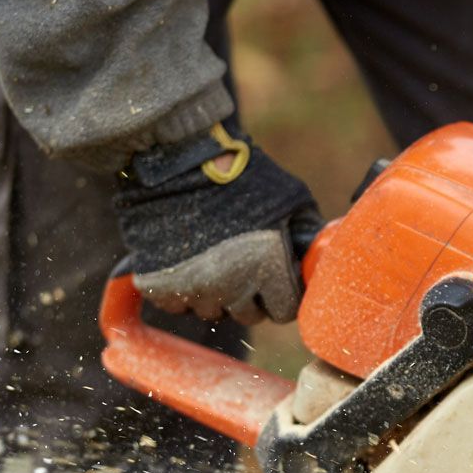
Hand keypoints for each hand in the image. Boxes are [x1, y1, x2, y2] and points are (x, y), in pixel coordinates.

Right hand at [115, 120, 319, 322]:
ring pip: (211, 311)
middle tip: (242, 264)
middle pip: (247, 316)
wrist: (174, 156)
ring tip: (212, 256)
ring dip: (215, 293)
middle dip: (250, 295)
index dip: (282, 295)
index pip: (283, 312)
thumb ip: (306, 232)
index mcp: (267, 269)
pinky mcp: (156, 284)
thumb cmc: (238, 173)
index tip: (276, 279)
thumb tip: (316, 253)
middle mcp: (231, 287)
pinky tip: (184, 260)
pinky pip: (175, 304)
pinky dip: (180, 289)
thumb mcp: (290, 196)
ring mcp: (192, 288)